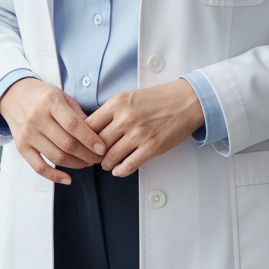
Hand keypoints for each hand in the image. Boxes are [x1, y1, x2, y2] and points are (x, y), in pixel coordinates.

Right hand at [0, 77, 105, 184]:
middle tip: (99, 158)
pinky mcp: (21, 147)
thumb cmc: (43, 95)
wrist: (13, 95)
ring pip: (56, 156)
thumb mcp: (62, 96)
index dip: (89, 139)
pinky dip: (54, 176)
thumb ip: (78, 114)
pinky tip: (68, 179)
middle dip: (87, 154)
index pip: (73, 125)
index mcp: (51, 102)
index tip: (102, 148)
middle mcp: (37, 118)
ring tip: (88, 163)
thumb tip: (96, 134)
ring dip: (76, 164)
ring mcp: (28, 134)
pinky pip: (38, 167)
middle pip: (66, 144)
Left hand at [86, 79, 204, 177]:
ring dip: (106, 165)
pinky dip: (120, 171)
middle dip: (93, 155)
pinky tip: (119, 170)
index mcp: (117, 103)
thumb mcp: (129, 97)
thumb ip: (111, 112)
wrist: (185, 101)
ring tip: (107, 164)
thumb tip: (92, 129)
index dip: (83, 138)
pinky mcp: (151, 148)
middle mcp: (125, 118)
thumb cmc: (158, 99)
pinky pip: (128, 166)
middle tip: (94, 158)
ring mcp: (138, 134)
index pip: (88, 125)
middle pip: (97, 144)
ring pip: (110, 158)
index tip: (84, 144)